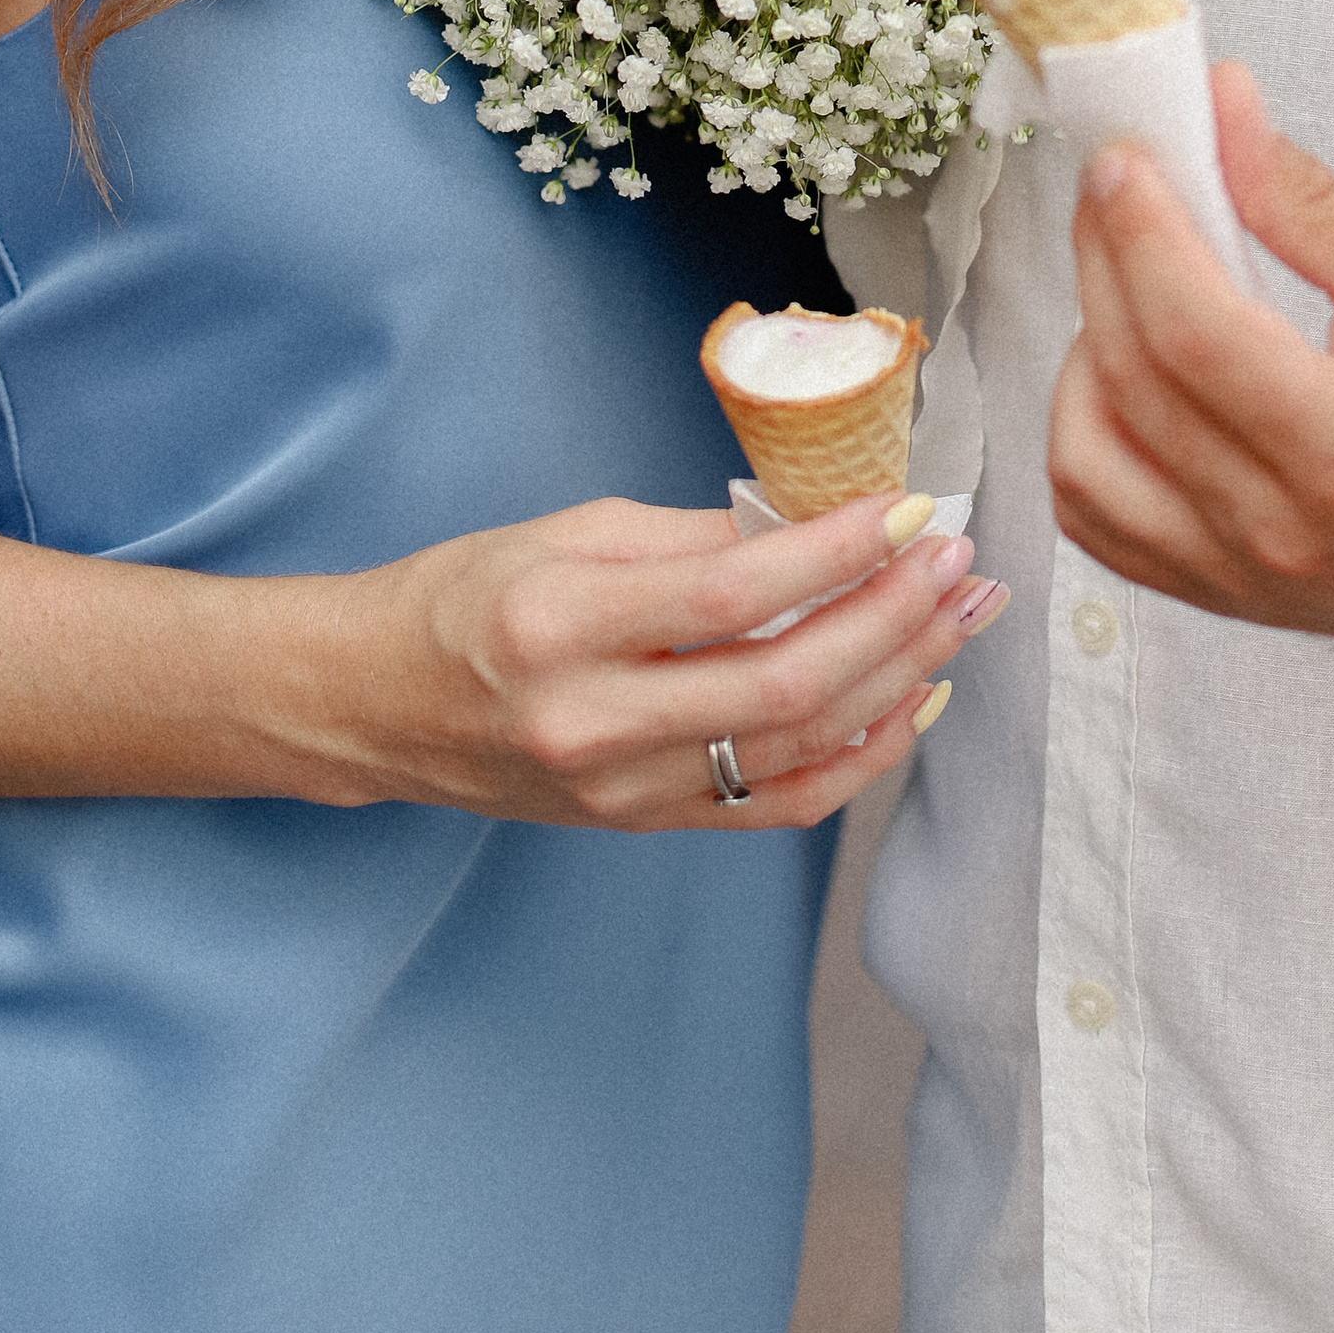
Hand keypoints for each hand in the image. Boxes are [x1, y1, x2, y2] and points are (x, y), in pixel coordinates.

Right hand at [311, 489, 1003, 828]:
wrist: (378, 705)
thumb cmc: (466, 597)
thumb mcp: (565, 533)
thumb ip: (689, 534)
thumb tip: (811, 521)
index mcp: (562, 624)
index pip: (731, 591)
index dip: (834, 551)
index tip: (905, 508)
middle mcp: (595, 720)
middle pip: (785, 682)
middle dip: (892, 618)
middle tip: (954, 561)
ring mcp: (624, 789)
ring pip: (798, 750)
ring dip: (896, 680)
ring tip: (955, 619)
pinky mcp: (645, 825)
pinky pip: (778, 805)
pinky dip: (858, 759)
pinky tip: (907, 702)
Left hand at [1049, 64, 1333, 662]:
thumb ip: (1309, 201)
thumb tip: (1221, 113)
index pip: (1188, 327)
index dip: (1138, 225)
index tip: (1125, 155)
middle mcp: (1280, 530)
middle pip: (1130, 377)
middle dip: (1104, 258)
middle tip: (1120, 187)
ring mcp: (1247, 580)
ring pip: (1086, 464)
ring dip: (1084, 359)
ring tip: (1132, 290)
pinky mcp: (1233, 599)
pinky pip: (1106, 527)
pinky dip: (1089, 446)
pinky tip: (1126, 380)